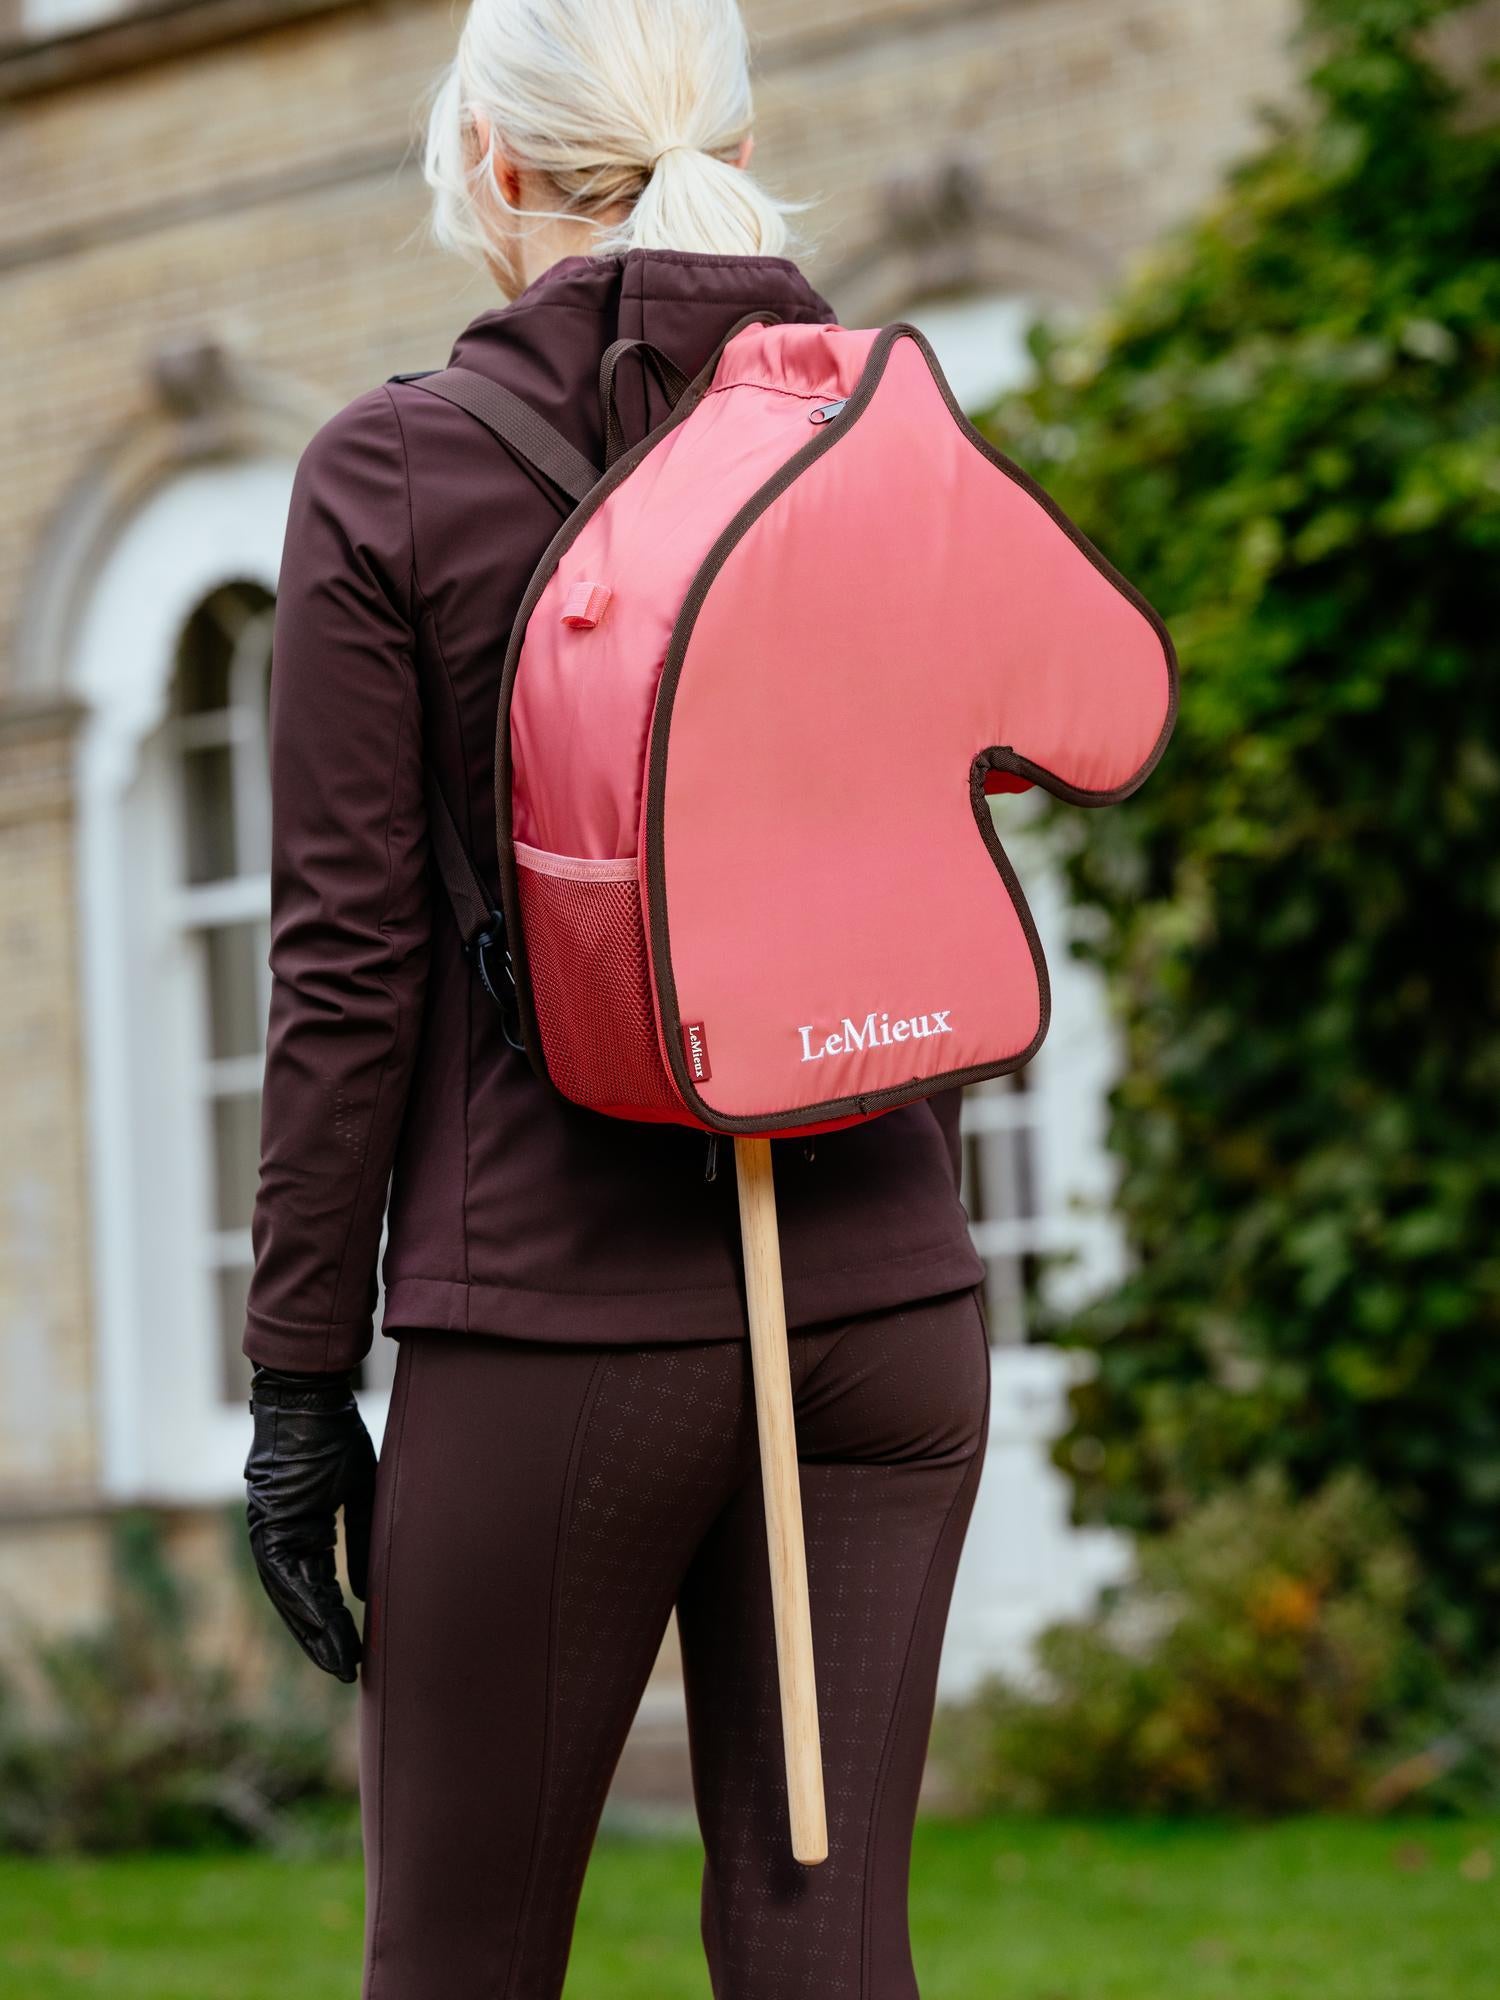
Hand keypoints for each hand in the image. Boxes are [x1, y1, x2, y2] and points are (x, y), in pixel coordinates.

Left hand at [244, 1365, 376, 1681]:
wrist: (309, 1397)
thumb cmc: (335, 1434)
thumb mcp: (359, 1489)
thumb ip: (360, 1538)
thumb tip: (362, 1592)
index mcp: (305, 1531)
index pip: (322, 1589)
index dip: (338, 1622)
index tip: (359, 1652)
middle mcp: (282, 1538)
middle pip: (303, 1601)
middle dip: (325, 1638)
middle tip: (348, 1672)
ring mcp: (270, 1532)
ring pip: (290, 1595)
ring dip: (314, 1630)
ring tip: (339, 1661)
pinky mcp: (266, 1522)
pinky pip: (282, 1571)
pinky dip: (303, 1599)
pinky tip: (322, 1623)